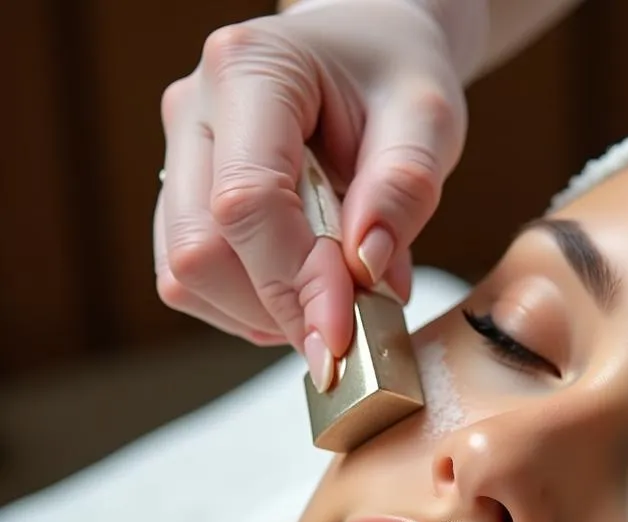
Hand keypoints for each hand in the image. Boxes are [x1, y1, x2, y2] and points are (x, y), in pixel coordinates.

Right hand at [154, 0, 470, 382]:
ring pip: (186, 276)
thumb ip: (404, 188)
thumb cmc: (395, 79)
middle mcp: (194, 112)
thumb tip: (365, 268)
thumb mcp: (428, 119)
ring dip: (262, 315)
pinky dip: (249, 311)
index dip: (294, 282)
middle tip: (348, 329)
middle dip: (277, 308)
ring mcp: (178, 159)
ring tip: (331, 299)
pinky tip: (301, 292)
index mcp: (250, 70)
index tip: (341, 336)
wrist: (367, 59)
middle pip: (200, 250)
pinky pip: (192, 284)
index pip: (249, 200)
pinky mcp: (180, 202)